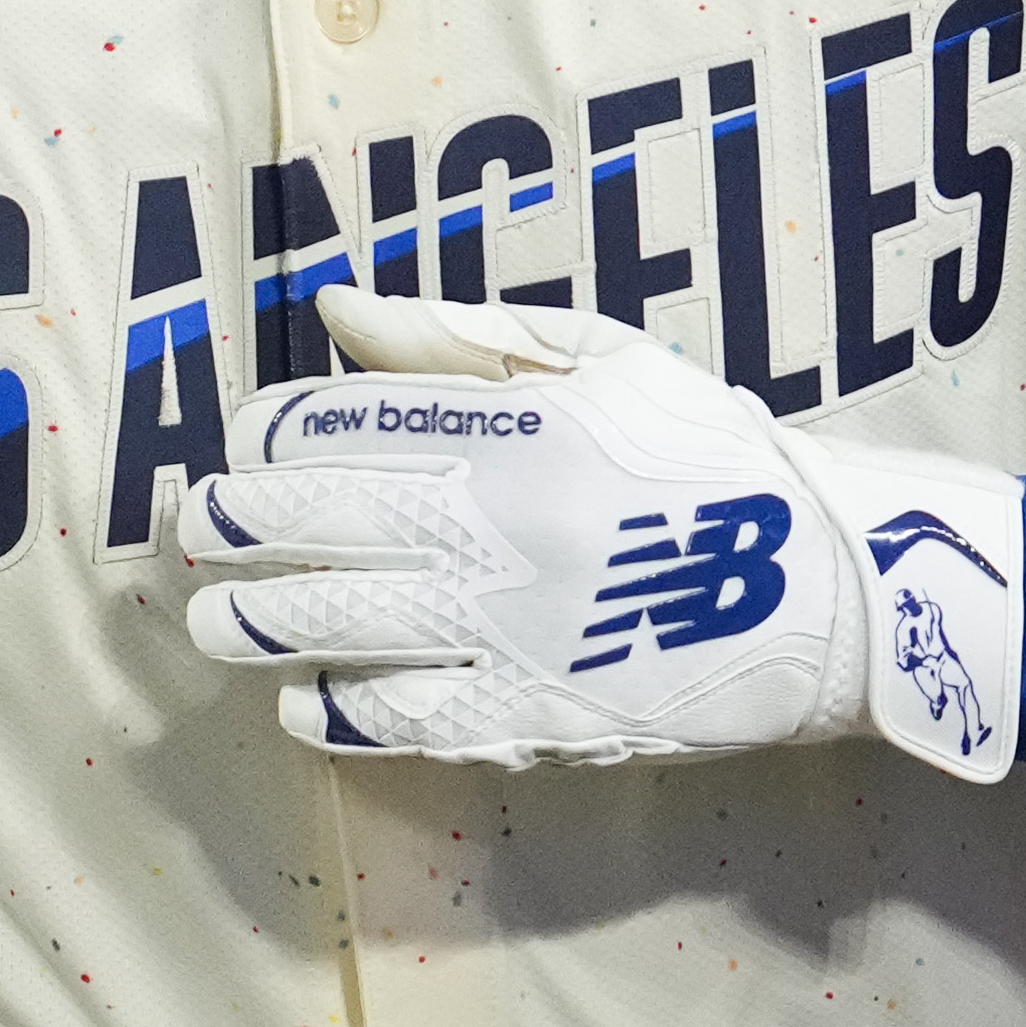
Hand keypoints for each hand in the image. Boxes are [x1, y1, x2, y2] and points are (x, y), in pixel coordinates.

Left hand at [177, 286, 1025, 776]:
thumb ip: (456, 335)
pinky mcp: (521, 714)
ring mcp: (497, 628)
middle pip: (300, 523)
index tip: (248, 448)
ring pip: (321, 624)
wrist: (823, 590)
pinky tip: (305, 697)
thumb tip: (334, 308)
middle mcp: (486, 525)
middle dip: (226, 527)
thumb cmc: (705, 456)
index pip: (323, 425)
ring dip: (248, 621)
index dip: (262, 436)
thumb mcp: (600, 358)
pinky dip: (327, 708)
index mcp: (503, 426)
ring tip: (220, 618)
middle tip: (202, 530)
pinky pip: (386, 718)